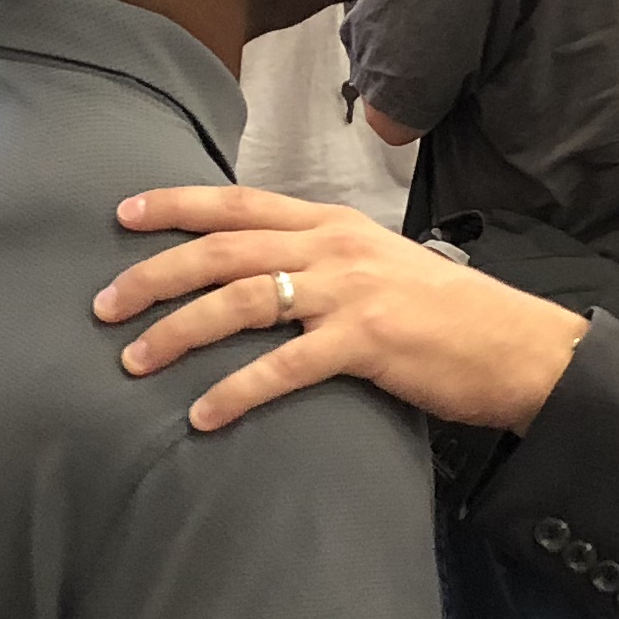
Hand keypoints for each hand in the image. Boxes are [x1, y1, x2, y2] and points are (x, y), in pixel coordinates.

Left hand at [96, 187, 588, 436]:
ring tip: (134, 361)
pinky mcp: (365, 341)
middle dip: (153, 275)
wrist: (515, 345)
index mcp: (333, 224)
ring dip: (178, 332)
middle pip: (222, 250)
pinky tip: (202, 415)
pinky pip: (283, 366)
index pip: (240, 203)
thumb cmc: (445, 314)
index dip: (177, 204)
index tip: (123, 214)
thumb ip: (320, 262)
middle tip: (103, 306)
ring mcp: (349, 291)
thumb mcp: (376, 265)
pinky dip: (236, 391)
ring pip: (240, 301)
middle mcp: (333, 248)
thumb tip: (260, 276)